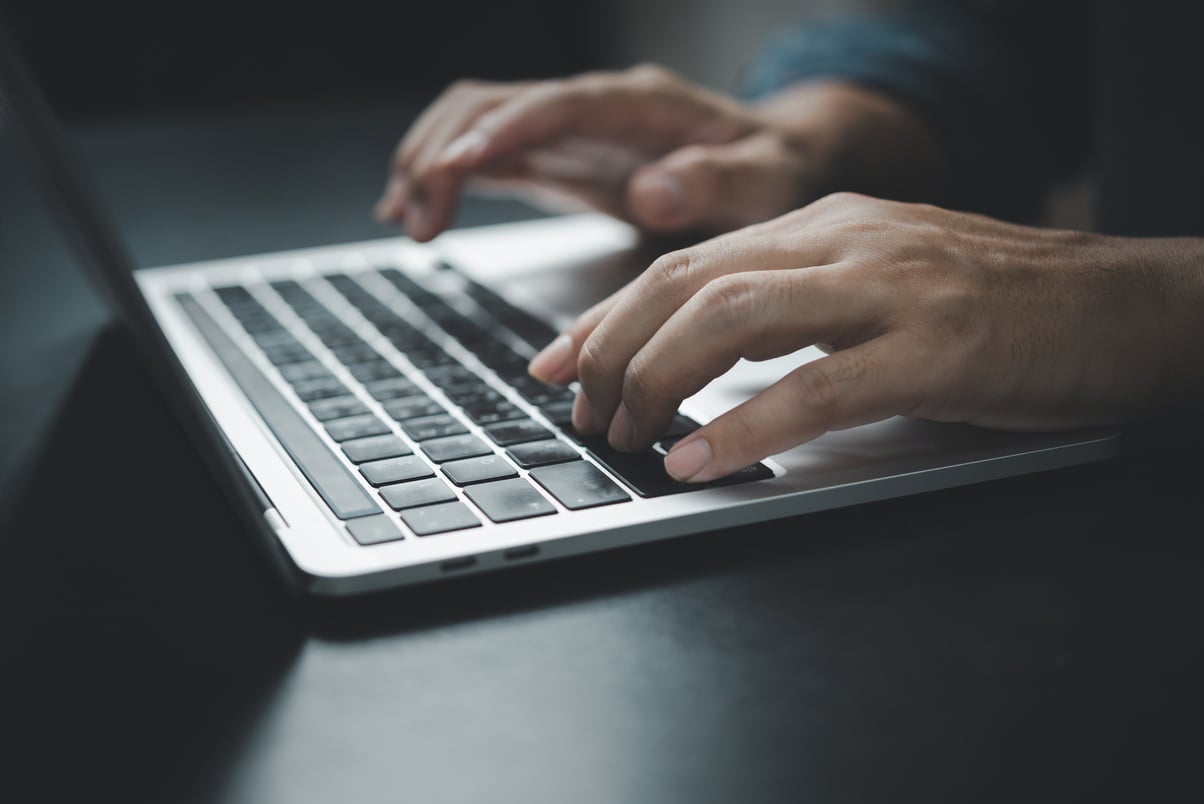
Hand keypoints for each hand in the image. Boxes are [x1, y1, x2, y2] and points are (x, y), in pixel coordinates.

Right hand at [375, 64, 819, 240]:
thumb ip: (715, 182)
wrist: (772, 158)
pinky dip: (444, 178)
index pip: (558, 104)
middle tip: (419, 218)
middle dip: (444, 151)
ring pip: (476, 123)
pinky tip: (416, 211)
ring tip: (408, 221)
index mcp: (640, 104)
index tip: (458, 165)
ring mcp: (569, 130)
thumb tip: (652, 190)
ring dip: (430, 163)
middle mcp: (593, 107)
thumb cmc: (771, 168)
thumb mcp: (765, 180)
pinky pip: (487, 154)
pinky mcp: (557, 158)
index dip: (505, 130)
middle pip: (495, 104)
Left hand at [528, 192, 1203, 481]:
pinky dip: (743, 428)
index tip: (556, 361)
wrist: (1129, 306)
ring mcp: (890, 290)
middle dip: (613, 351)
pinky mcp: (935, 349)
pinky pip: (815, 388)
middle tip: (582, 412)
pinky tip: (700, 460)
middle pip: (688, 283)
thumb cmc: (1002, 307)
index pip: (685, 262)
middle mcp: (846, 242)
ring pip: (733, 319)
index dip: (607, 315)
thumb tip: (703, 357)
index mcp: (826, 225)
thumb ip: (797, 306)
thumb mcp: (881, 286)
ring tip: (627, 437)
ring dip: (659, 383)